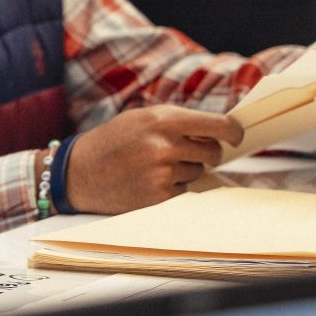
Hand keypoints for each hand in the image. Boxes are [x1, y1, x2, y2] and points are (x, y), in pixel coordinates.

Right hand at [64, 105, 241, 213]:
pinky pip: (185, 190)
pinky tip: (150, 181)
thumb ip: (176, 121)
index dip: (232, 132)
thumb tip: (217, 131)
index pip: (216, 125)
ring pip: (198, 172)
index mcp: (161, 119)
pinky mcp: (159, 196)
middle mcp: (164, 145)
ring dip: (185, 170)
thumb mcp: (140, 119)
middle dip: (207, 152)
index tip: (236, 136)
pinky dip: (174, 187)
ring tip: (155, 166)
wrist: (79, 172)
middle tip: (187, 152)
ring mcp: (162, 172)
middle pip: (212, 151)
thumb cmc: (112, 141)